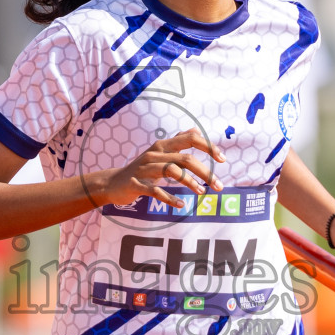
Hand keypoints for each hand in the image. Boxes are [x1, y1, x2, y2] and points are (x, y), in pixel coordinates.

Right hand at [88, 130, 224, 208]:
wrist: (112, 183)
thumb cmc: (141, 169)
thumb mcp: (159, 152)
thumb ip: (177, 141)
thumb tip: (195, 130)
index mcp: (162, 145)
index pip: (190, 138)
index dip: (208, 147)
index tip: (222, 158)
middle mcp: (154, 154)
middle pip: (185, 158)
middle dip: (205, 172)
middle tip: (219, 185)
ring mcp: (144, 169)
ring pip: (172, 172)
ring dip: (191, 183)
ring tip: (202, 193)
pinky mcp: (136, 185)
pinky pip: (156, 191)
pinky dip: (170, 198)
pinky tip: (181, 205)